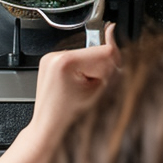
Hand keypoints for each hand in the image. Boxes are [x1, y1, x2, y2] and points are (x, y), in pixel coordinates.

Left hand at [29, 23, 118, 142]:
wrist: (50, 132)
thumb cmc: (73, 120)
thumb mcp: (100, 93)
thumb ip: (111, 62)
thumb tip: (112, 29)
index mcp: (65, 61)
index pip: (106, 52)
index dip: (110, 71)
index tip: (101, 86)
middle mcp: (54, 55)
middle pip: (96, 52)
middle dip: (99, 71)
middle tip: (89, 91)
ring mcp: (50, 57)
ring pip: (88, 55)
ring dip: (91, 71)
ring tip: (80, 92)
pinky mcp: (51, 61)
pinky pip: (78, 59)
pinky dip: (82, 72)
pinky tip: (75, 87)